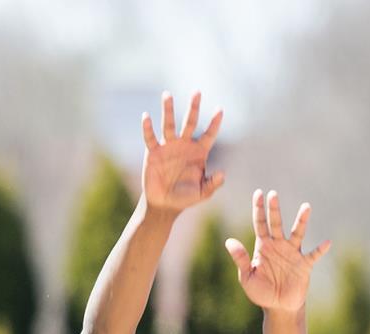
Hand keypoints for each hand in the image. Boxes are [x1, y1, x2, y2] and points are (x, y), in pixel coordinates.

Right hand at [142, 91, 223, 215]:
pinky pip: (150, 138)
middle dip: (193, 108)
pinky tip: (146, 117)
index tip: (220, 110)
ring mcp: (168, 146)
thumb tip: (223, 174)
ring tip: (167, 94)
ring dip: (168, 110)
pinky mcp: (153, 152)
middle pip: (190, 122)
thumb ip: (212, 184)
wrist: (164, 205)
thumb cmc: (185, 198)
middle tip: (197, 92)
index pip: (209, 134)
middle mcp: (184, 145)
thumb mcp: (202, 193)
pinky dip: (147, 128)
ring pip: (169, 124)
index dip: (214, 123)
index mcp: (198, 152)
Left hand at [226, 190, 330, 313]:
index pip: (260, 223)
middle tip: (273, 194)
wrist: (279, 307)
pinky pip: (313, 255)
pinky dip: (320, 250)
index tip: (258, 193)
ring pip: (297, 233)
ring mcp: (293, 253)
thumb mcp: (247, 277)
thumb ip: (241, 259)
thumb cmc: (262, 292)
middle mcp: (279, 245)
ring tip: (306, 207)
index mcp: (264, 246)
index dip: (259, 209)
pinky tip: (327, 243)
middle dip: (274, 209)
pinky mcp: (304, 265)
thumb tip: (229, 241)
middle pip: (276, 223)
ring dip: (301, 221)